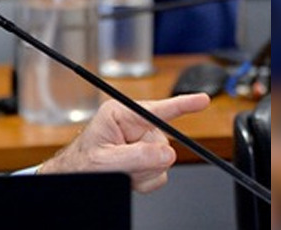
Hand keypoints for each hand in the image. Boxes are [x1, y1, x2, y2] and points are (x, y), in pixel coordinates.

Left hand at [38, 93, 210, 192]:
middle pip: (163, 144)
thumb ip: (137, 156)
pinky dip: (145, 180)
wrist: (77, 177)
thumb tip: (168, 154)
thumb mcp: (106, 160)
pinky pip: (161, 173)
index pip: (157, 110)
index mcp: (120, 115)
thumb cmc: (82, 163)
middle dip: (145, 162)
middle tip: (122, 167)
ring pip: (164, 162)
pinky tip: (129, 176)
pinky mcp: (146, 157)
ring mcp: (142, 142)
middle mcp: (133, 125)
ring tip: (121, 171)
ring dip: (143, 173)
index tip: (203, 100)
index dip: (183, 104)